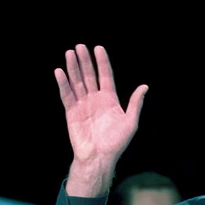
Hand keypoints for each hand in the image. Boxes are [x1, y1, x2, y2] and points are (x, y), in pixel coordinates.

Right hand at [56, 44, 147, 195]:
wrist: (99, 157)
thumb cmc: (116, 142)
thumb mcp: (131, 122)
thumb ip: (135, 103)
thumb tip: (144, 87)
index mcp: (110, 99)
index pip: (105, 76)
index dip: (102, 63)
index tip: (98, 48)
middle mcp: (95, 99)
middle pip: (89, 76)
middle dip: (85, 61)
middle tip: (80, 46)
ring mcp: (83, 104)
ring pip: (77, 82)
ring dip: (73, 68)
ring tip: (70, 53)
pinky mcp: (72, 112)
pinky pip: (67, 95)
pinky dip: (63, 83)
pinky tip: (60, 71)